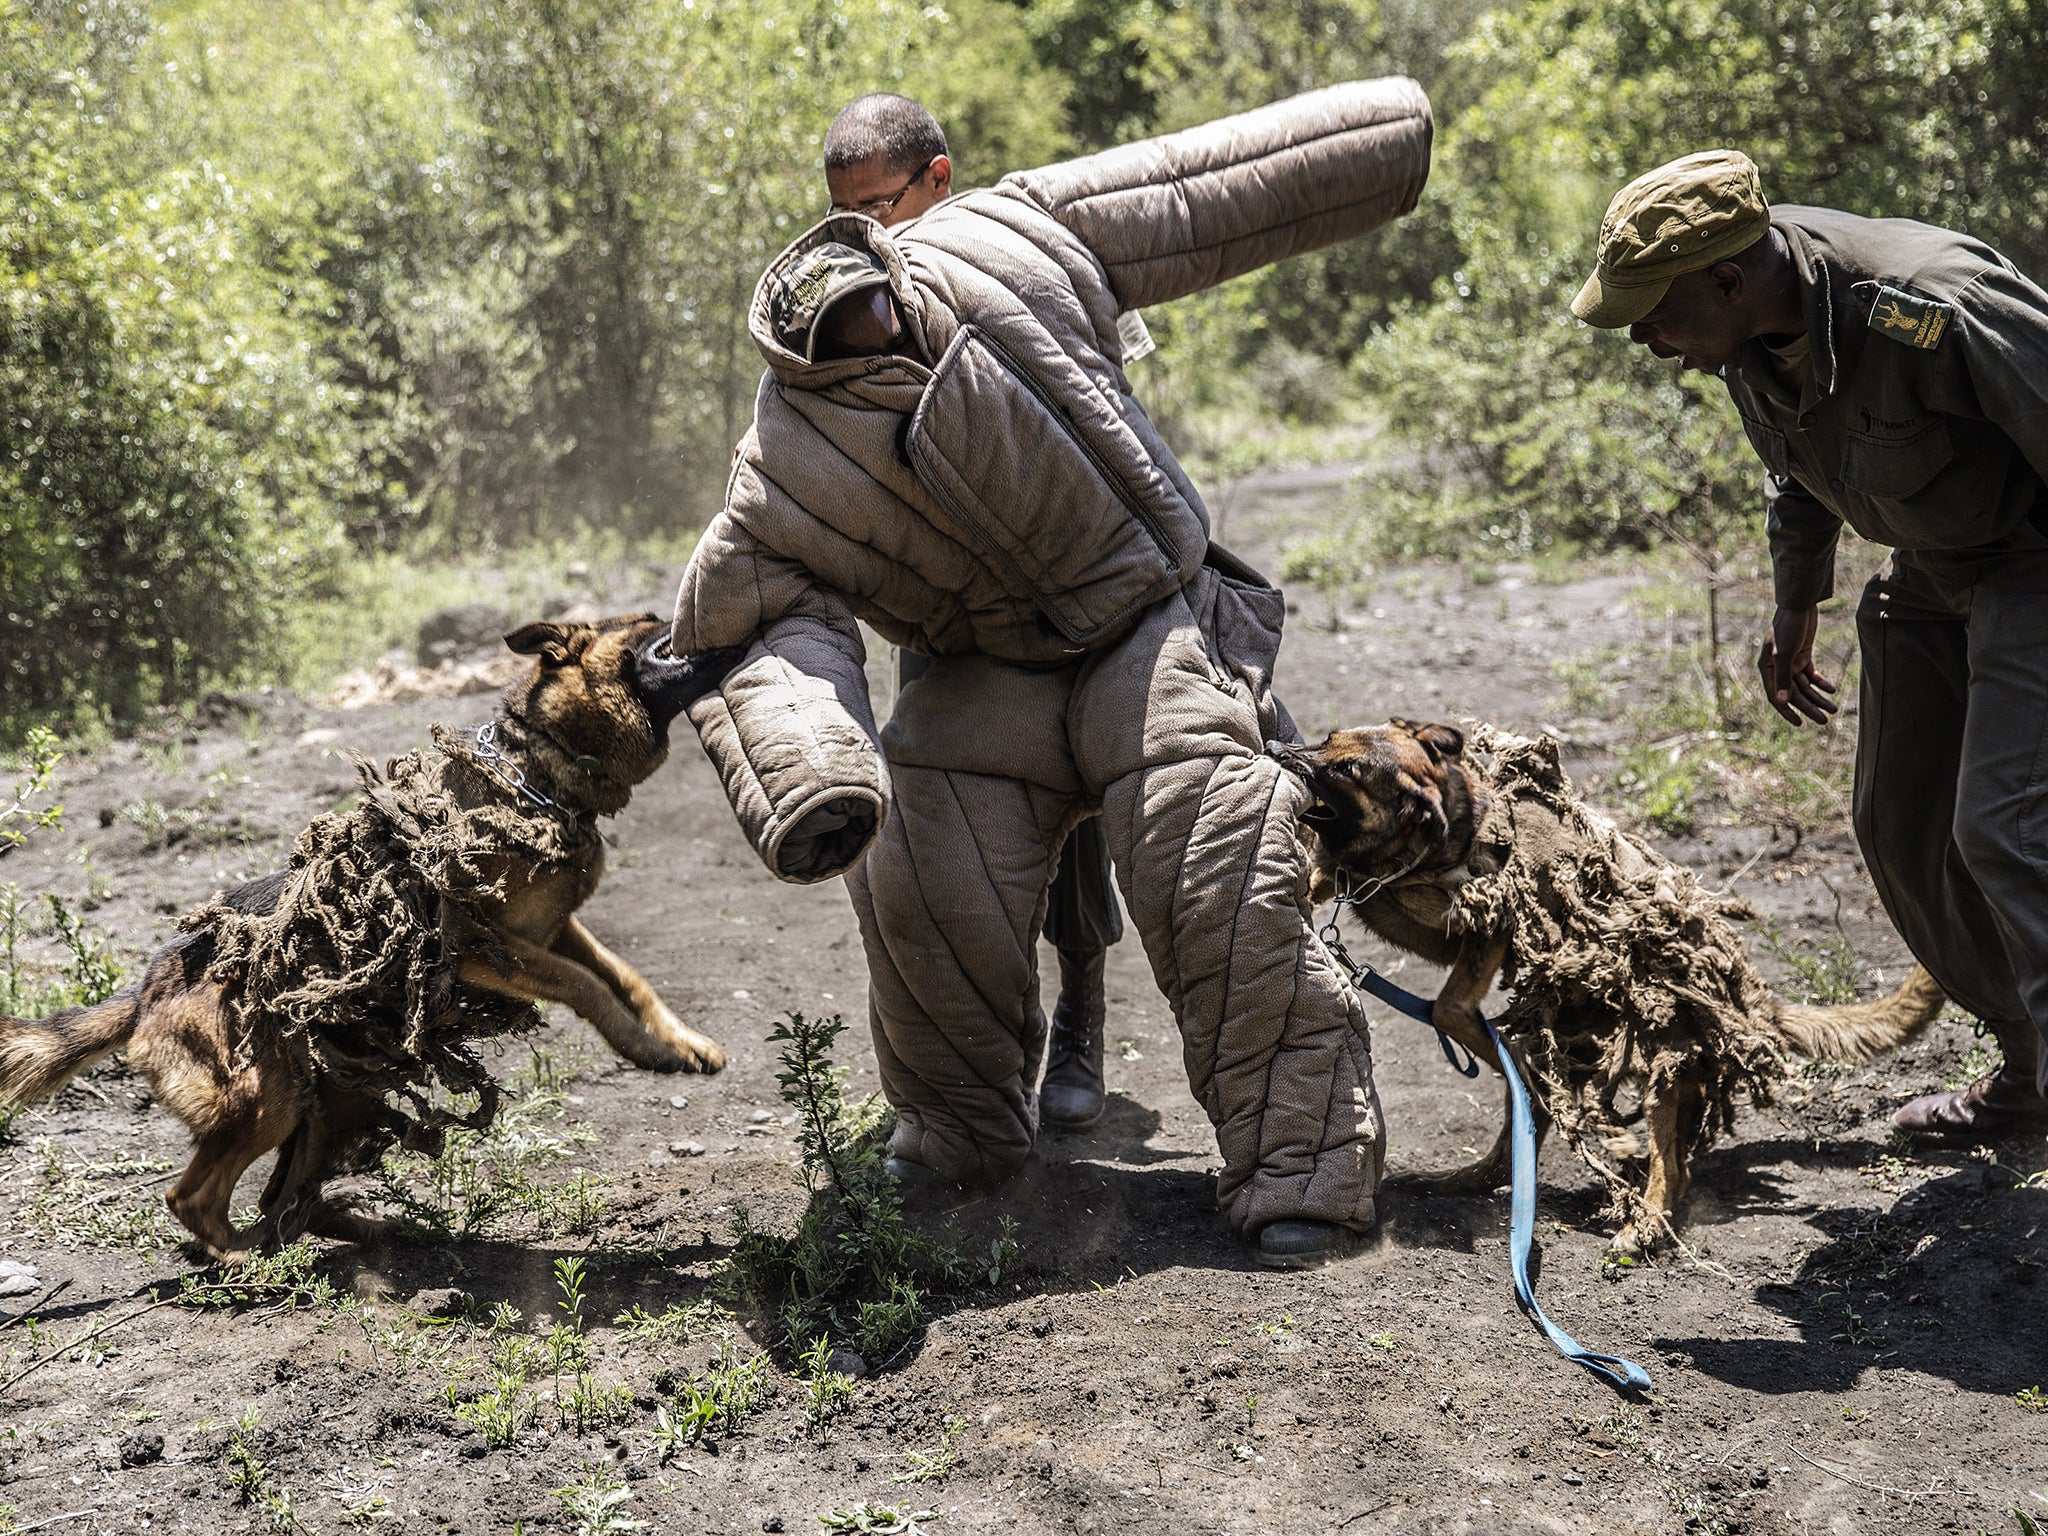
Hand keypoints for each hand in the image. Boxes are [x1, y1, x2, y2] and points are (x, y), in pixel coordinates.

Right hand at [1755, 606, 1838, 725]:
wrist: (1799, 605)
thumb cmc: (1787, 628)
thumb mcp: (1785, 653)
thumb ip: (1783, 677)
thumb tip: (1782, 701)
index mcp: (1767, 669)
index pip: (1776, 697)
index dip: (1787, 711)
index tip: (1800, 724)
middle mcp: (1777, 668)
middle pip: (1794, 694)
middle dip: (1810, 707)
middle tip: (1825, 720)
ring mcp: (1790, 662)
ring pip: (1805, 686)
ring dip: (1818, 697)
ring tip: (1833, 708)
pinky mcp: (1802, 655)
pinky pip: (1811, 675)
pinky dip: (1821, 682)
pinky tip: (1831, 689)